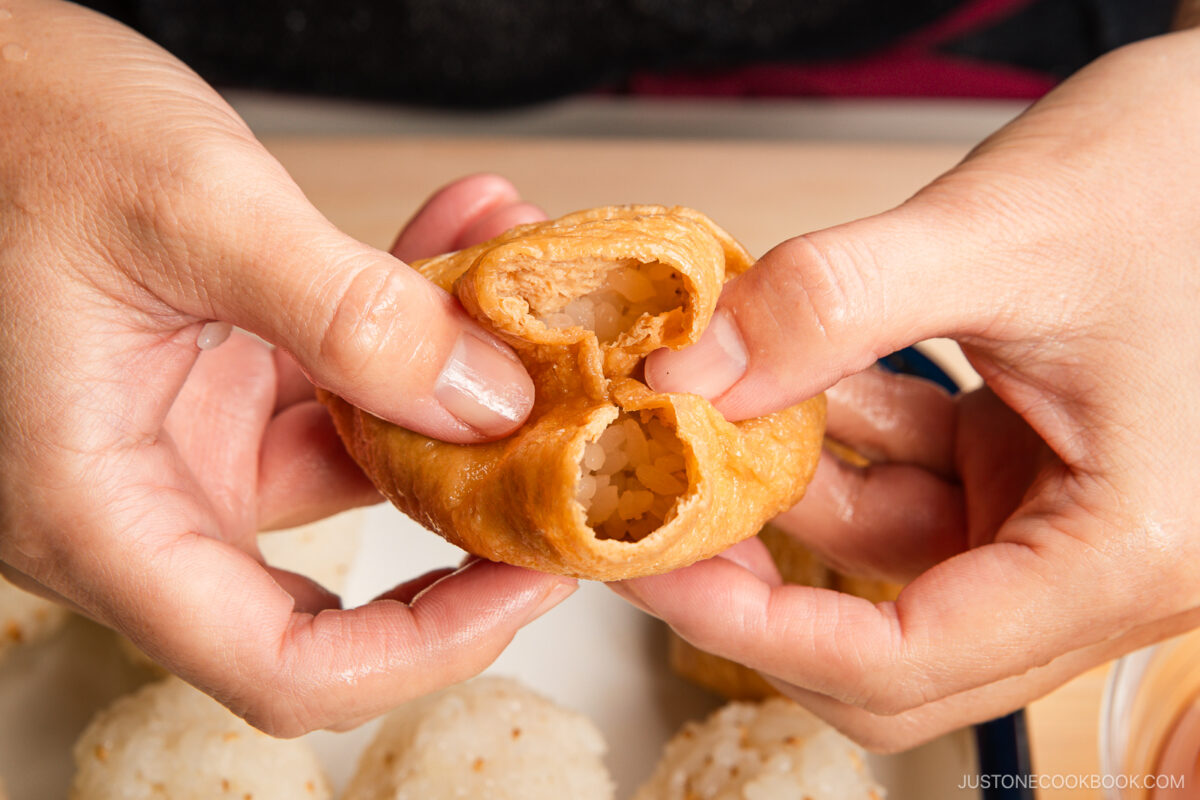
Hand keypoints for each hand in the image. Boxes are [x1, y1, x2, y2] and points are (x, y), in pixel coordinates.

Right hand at [0, 0, 571, 736]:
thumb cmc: (6, 128)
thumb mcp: (190, 209)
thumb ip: (349, 315)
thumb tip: (487, 404)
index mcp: (98, 512)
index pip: (282, 667)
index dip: (425, 650)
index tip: (530, 581)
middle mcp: (143, 501)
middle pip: (344, 588)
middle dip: (470, 517)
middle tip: (571, 450)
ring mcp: (185, 447)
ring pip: (361, 466)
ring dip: (452, 387)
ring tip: (520, 291)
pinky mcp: (217, 389)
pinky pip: (341, 390)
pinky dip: (407, 333)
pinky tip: (460, 247)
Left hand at [618, 28, 1199, 749]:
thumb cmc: (1194, 169)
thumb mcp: (1003, 230)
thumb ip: (834, 304)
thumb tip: (688, 374)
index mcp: (1127, 551)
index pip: (909, 659)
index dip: (756, 629)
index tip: (652, 566)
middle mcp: (1102, 562)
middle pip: (895, 652)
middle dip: (764, 592)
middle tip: (658, 521)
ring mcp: (1065, 517)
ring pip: (890, 558)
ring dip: (792, 493)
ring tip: (707, 415)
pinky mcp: (1036, 464)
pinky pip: (913, 483)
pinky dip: (844, 438)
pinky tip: (785, 374)